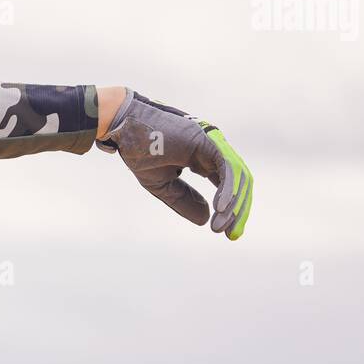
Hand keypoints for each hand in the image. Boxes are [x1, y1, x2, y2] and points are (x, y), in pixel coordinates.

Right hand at [96, 89, 252, 239]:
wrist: (125, 128)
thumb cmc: (139, 150)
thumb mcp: (162, 184)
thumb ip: (184, 200)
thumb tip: (207, 219)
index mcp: (203, 158)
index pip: (226, 185)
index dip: (230, 209)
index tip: (225, 233)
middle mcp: (213, 150)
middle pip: (239, 183)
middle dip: (238, 210)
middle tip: (231, 235)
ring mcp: (213, 144)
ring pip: (238, 176)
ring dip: (233, 204)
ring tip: (221, 225)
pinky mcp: (209, 140)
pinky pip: (227, 167)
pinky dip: (227, 188)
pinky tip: (220, 208)